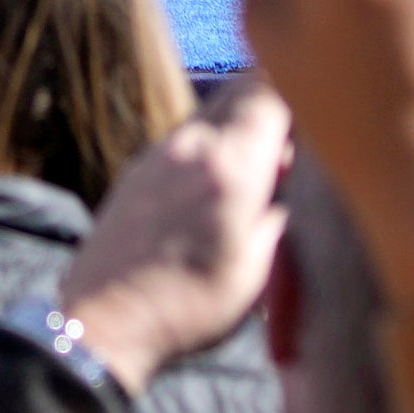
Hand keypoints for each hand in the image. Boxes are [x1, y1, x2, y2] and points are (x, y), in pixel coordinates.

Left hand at [61, 81, 294, 392]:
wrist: (105, 323)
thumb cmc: (188, 307)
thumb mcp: (256, 273)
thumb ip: (277, 216)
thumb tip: (285, 188)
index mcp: (230, 168)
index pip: (269, 93)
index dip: (297, 103)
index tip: (308, 137)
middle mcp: (192, 146)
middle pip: (239, 89)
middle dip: (268, 109)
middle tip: (280, 157)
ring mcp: (158, 153)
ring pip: (210, 111)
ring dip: (235, 129)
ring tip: (243, 181)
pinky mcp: (136, 169)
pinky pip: (183, 136)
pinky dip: (206, 147)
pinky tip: (207, 192)